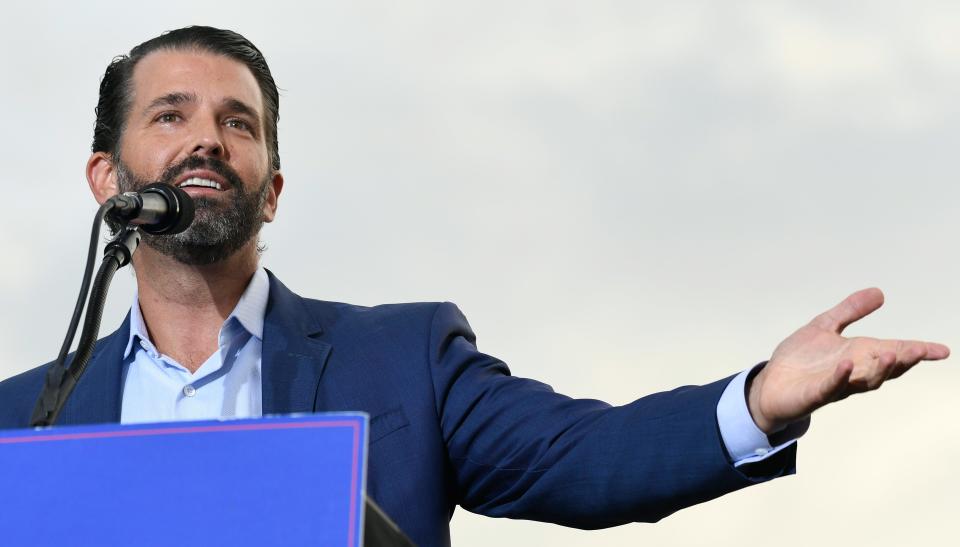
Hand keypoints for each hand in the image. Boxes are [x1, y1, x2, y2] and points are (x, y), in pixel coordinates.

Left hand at [747, 288, 949, 434]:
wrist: (770, 384)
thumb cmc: (799, 360)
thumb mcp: (824, 327)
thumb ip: (850, 311)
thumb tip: (879, 293)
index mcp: (858, 356)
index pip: (894, 352)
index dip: (917, 352)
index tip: (942, 350)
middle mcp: (853, 373)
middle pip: (885, 368)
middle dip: (903, 360)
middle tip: (919, 350)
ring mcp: (835, 385)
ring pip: (864, 381)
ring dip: (879, 368)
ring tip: (892, 353)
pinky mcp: (814, 395)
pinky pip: (830, 387)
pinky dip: (840, 376)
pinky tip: (846, 364)